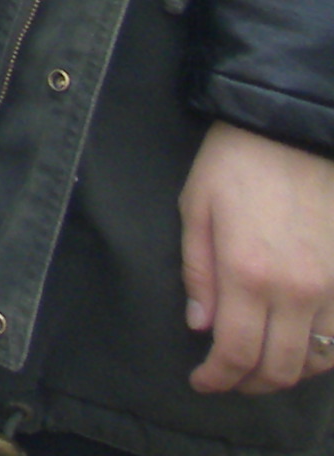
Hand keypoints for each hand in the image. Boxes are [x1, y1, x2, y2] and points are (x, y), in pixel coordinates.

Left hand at [182, 117, 333, 392]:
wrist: (295, 131)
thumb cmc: (235, 164)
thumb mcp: (196, 209)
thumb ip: (198, 274)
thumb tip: (201, 328)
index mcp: (247, 273)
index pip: (235, 352)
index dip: (218, 378)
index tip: (202, 382)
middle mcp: (296, 290)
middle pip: (280, 368)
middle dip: (249, 384)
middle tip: (227, 380)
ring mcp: (332, 288)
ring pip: (317, 361)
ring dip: (286, 374)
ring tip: (259, 366)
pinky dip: (321, 356)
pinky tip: (299, 349)